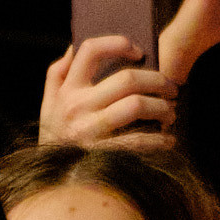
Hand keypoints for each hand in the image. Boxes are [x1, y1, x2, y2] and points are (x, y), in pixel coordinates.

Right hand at [39, 35, 176, 150]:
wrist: (49, 176)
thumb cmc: (55, 133)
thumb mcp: (49, 102)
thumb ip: (58, 72)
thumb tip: (74, 46)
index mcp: (67, 89)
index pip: (91, 51)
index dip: (118, 43)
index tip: (139, 52)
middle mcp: (77, 106)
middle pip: (126, 79)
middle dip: (157, 80)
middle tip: (171, 87)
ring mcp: (90, 131)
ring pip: (137, 105)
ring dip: (162, 107)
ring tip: (170, 112)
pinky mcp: (102, 154)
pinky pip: (138, 141)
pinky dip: (159, 139)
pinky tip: (168, 139)